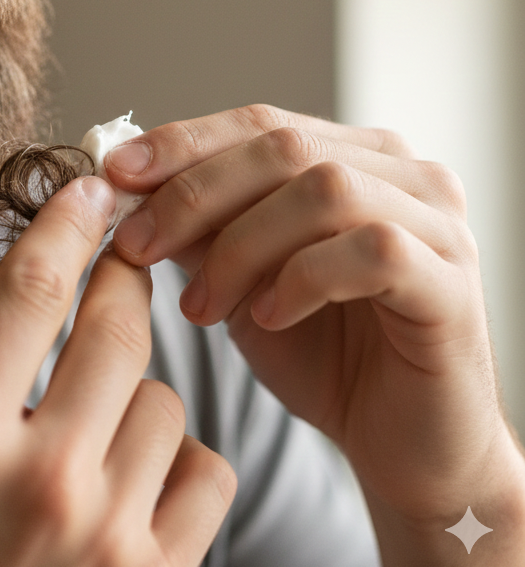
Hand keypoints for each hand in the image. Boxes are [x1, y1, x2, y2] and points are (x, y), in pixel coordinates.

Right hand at [0, 176, 235, 566]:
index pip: (31, 288)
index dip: (67, 224)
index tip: (90, 189)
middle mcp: (43, 479)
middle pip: (116, 329)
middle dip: (119, 280)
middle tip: (113, 262)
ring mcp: (109, 539)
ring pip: (163, 399)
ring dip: (132, 386)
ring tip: (89, 406)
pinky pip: (204, 474)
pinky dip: (178, 458)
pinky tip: (128, 472)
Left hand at [105, 105, 524, 528]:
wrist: (400, 445)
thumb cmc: (320, 353)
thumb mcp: (241, 276)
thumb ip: (201, 226)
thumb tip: (126, 186)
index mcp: (352, 155)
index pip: (257, 121)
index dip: (182, 142)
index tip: (114, 172)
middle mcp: (402, 172)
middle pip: (283, 145)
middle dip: (194, 194)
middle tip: (136, 245)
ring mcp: (437, 223)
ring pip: (323, 190)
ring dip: (241, 246)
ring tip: (199, 306)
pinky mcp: (453, 283)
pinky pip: (372, 252)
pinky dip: (302, 278)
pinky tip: (266, 316)